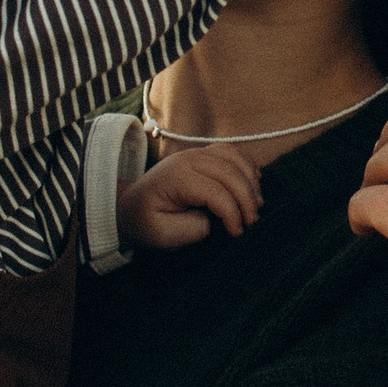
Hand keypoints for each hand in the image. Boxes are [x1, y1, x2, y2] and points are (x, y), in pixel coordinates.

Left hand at [118, 146, 263, 250]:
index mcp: (176, 178)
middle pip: (229, 172)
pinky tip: (254, 184)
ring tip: (256, 205)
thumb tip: (219, 219)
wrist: (131, 207)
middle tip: (252, 223)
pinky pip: (232, 152)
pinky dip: (247, 165)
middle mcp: (187, 159)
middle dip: (247, 199)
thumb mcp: (164, 234)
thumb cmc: (147, 222)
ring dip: (250, 181)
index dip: (232, 214)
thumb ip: (195, 227)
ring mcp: (196, 154)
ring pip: (234, 157)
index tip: (237, 234)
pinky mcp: (202, 155)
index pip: (215, 192)